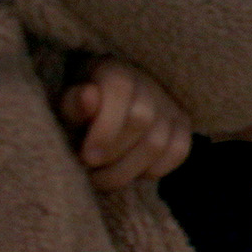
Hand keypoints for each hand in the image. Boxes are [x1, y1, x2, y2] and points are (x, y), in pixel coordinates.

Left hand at [59, 58, 193, 192]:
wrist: (105, 110)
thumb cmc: (82, 109)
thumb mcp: (68, 105)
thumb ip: (73, 104)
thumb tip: (88, 96)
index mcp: (116, 71)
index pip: (120, 90)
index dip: (106, 127)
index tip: (87, 157)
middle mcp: (149, 84)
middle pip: (141, 119)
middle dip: (113, 153)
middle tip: (89, 171)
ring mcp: (170, 105)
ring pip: (158, 142)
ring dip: (127, 170)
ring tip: (103, 180)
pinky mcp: (183, 125)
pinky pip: (178, 151)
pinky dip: (153, 170)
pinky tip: (131, 174)